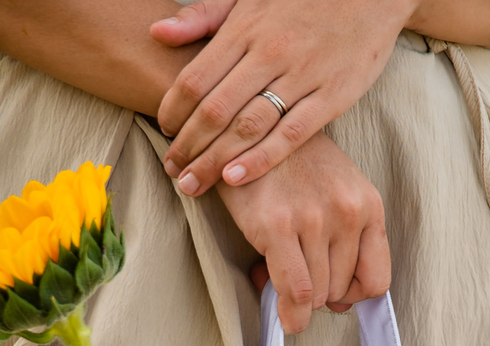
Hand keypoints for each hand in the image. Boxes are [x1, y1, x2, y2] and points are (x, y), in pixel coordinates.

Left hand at [151, 0, 413, 196]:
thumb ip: (205, 15)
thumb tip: (158, 33)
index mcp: (246, 27)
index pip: (196, 77)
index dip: (173, 110)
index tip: (164, 131)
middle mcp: (270, 52)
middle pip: (216, 110)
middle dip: (188, 145)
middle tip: (172, 170)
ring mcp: (302, 76)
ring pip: (247, 127)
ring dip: (214, 160)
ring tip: (193, 184)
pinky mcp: (332, 96)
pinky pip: (290, 135)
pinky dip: (260, 159)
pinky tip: (235, 179)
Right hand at [215, 130, 389, 332]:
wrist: (249, 128)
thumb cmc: (292, 166)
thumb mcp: (335, 194)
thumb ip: (346, 244)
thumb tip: (340, 306)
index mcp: (367, 204)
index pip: (377, 280)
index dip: (353, 295)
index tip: (333, 289)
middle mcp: (347, 211)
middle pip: (342, 291)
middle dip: (318, 293)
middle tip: (294, 273)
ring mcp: (314, 218)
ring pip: (318, 296)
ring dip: (297, 298)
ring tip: (278, 270)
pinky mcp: (278, 225)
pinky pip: (296, 291)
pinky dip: (291, 313)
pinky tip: (284, 314)